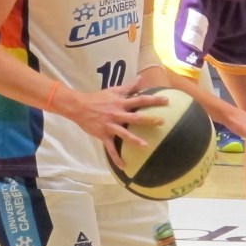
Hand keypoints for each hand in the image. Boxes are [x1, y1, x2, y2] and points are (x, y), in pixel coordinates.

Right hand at [53, 76, 168, 167]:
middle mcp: (117, 114)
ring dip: (135, 140)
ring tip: (146, 146)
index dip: (153, 100)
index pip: (139, 100)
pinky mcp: (103, 135)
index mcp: (120, 103)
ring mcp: (110, 125)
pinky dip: (116, 158)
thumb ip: (128, 87)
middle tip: (162, 122)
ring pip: (124, 134)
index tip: (166, 101)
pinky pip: (111, 149)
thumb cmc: (98, 98)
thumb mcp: (113, 90)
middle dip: (149, 120)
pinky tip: (124, 166)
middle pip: (135, 117)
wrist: (79, 107)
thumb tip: (141, 78)